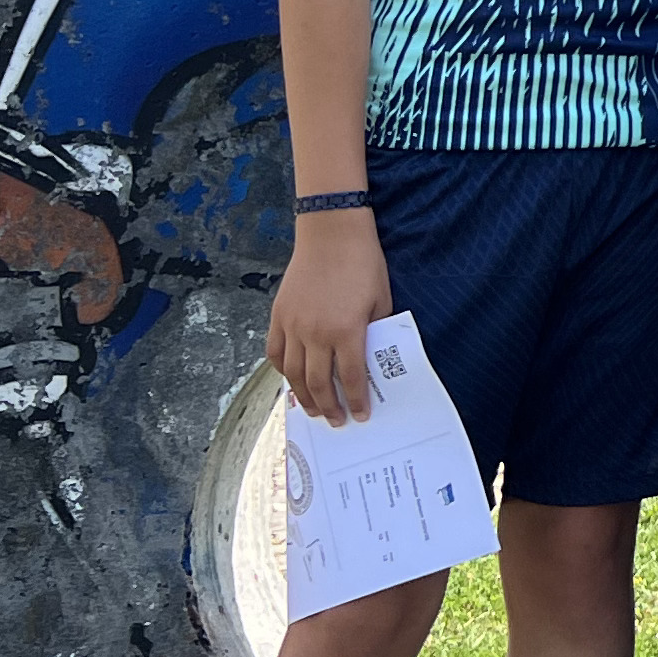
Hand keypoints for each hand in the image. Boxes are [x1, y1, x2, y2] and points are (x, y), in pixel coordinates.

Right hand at [267, 214, 393, 425]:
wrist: (331, 234)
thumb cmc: (363, 264)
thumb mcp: (381, 300)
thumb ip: (375, 332)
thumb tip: (372, 359)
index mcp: (346, 330)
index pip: (351, 377)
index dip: (356, 400)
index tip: (360, 415)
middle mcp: (315, 333)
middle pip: (319, 382)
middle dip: (330, 406)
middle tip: (336, 421)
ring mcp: (293, 325)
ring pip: (294, 373)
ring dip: (304, 396)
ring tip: (314, 410)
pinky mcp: (278, 316)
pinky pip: (276, 353)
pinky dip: (283, 371)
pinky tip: (292, 381)